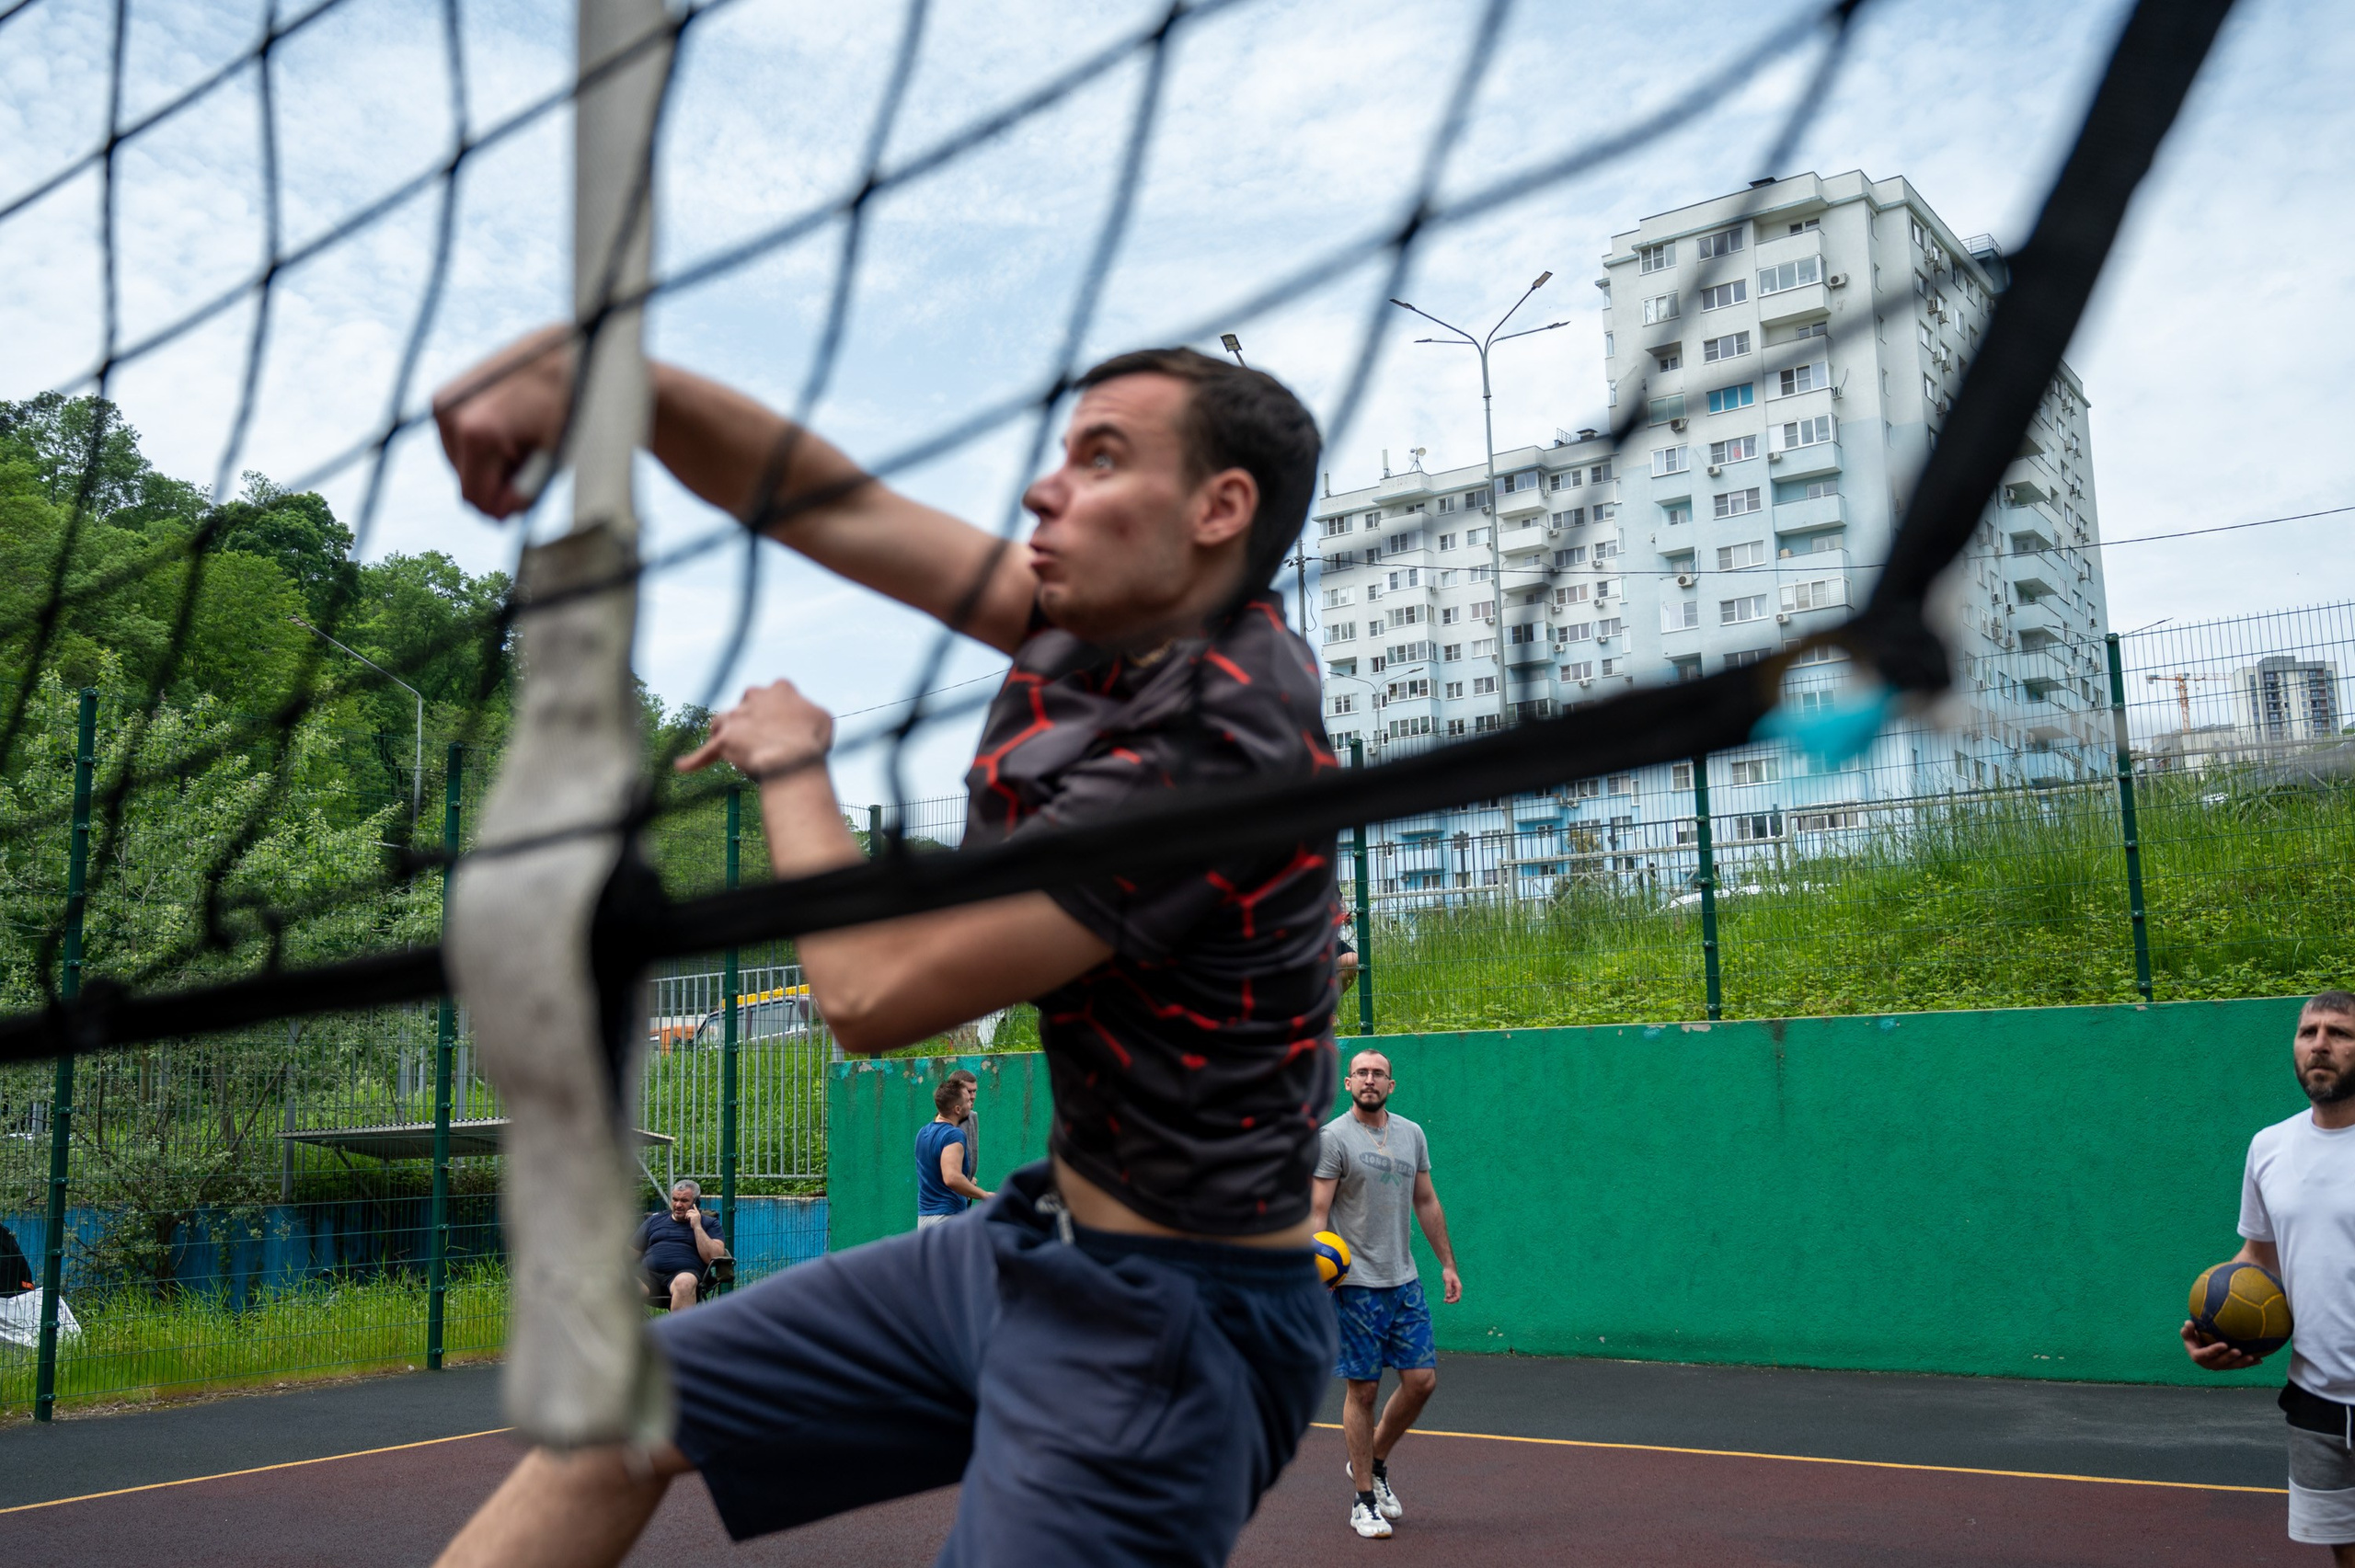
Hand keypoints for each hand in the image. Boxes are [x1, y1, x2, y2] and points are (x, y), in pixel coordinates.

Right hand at [433, 324, 575, 517]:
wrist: (565, 352)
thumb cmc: (568, 406)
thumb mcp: (553, 457)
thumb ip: (524, 493)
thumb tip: (498, 516)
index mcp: (476, 431)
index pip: (474, 497)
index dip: (501, 507)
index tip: (527, 495)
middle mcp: (451, 414)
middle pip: (465, 482)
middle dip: (497, 481)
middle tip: (532, 456)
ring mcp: (444, 403)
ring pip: (460, 463)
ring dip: (490, 463)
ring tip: (523, 435)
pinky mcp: (444, 396)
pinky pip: (457, 442)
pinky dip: (482, 443)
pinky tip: (508, 424)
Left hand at [677, 680, 835, 779]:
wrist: (792, 760)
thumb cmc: (812, 741)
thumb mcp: (823, 719)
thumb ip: (810, 712)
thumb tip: (803, 717)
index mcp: (780, 688)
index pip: (776, 694)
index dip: (779, 712)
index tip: (785, 726)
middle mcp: (753, 696)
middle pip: (746, 705)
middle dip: (751, 718)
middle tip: (762, 739)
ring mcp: (736, 717)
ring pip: (722, 721)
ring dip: (725, 732)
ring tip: (730, 746)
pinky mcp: (723, 739)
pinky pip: (705, 752)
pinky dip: (694, 760)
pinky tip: (682, 766)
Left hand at [1440, 1265, 1461, 1304]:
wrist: (1449, 1268)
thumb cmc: (1448, 1273)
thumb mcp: (1447, 1281)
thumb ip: (1448, 1288)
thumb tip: (1448, 1296)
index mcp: (1458, 1287)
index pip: (1457, 1297)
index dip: (1452, 1300)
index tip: (1447, 1301)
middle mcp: (1458, 1288)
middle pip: (1456, 1298)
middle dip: (1451, 1301)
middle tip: (1445, 1301)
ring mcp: (1455, 1288)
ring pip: (1454, 1297)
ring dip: (1450, 1299)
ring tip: (1444, 1300)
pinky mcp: (1452, 1287)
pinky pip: (1452, 1294)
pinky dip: (1449, 1296)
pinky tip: (1445, 1298)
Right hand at [2181, 1319, 2260, 1370]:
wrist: (2199, 1348)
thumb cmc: (2192, 1338)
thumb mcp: (2187, 1335)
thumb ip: (2187, 1330)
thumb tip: (2188, 1323)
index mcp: (2198, 1356)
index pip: (2205, 1354)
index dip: (2215, 1350)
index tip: (2224, 1344)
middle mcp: (2209, 1364)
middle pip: (2220, 1362)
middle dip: (2230, 1358)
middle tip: (2238, 1351)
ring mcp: (2220, 1366)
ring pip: (2232, 1365)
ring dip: (2242, 1362)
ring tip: (2251, 1357)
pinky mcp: (2229, 1366)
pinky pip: (2239, 1365)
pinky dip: (2249, 1363)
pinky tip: (2260, 1360)